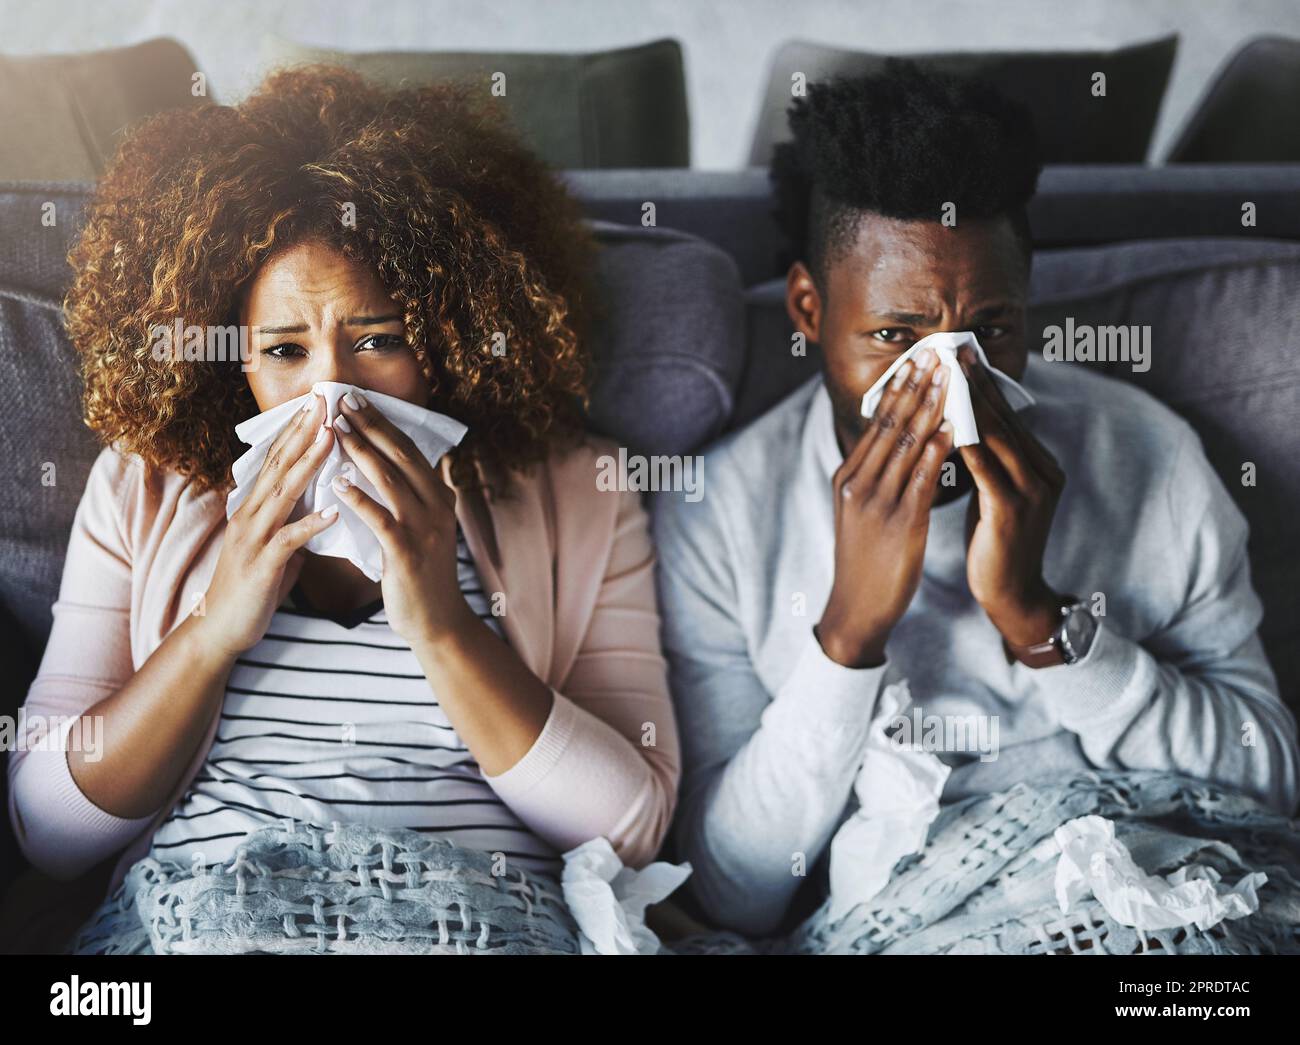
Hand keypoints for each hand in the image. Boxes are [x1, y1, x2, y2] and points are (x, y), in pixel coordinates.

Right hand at [202, 393, 340, 657]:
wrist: (220, 628)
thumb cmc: (252, 586)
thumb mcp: (274, 544)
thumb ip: (291, 520)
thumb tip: (320, 502)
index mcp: (254, 507)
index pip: (276, 459)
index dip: (295, 430)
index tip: (317, 403)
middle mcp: (250, 514)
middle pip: (278, 464)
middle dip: (303, 431)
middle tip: (324, 401)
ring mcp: (253, 537)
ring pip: (283, 493)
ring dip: (308, 463)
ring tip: (331, 438)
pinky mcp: (261, 565)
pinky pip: (289, 541)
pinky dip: (310, 525)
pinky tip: (332, 513)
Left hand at [329, 391, 474, 643]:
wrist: (438, 621)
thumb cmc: (421, 574)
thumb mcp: (424, 528)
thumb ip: (411, 498)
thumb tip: (388, 465)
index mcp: (440, 497)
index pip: (409, 450)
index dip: (382, 423)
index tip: (356, 400)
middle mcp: (437, 507)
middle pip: (401, 456)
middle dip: (371, 426)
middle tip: (343, 401)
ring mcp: (425, 529)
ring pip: (390, 480)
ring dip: (361, 451)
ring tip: (336, 430)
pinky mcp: (407, 553)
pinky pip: (380, 518)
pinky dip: (359, 498)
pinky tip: (338, 482)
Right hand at [817, 347, 954, 667]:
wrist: (856, 607)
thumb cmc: (864, 561)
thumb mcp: (859, 511)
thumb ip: (874, 477)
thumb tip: (896, 445)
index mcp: (848, 477)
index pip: (877, 422)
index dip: (899, 388)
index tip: (918, 360)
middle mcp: (858, 483)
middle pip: (890, 424)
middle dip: (916, 386)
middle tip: (937, 354)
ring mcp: (877, 502)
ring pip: (906, 444)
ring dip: (931, 407)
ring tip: (951, 379)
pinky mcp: (899, 523)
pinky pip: (921, 478)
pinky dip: (938, 449)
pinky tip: (956, 428)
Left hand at [956, 346, 1065, 645]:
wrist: (1012, 594)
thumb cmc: (996, 543)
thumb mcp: (994, 493)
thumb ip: (988, 460)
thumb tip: (965, 424)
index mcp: (1040, 464)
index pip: (1007, 415)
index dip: (982, 383)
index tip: (958, 354)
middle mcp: (1043, 472)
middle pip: (1003, 417)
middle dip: (975, 383)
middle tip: (950, 350)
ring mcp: (1032, 492)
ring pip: (995, 437)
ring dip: (968, 405)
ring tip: (944, 377)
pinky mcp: (1012, 512)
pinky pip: (985, 470)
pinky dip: (965, 445)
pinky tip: (946, 426)